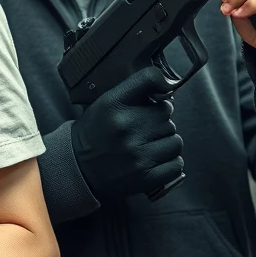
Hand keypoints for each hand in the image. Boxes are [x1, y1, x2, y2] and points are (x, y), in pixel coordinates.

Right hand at [71, 66, 182, 202]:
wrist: (79, 167)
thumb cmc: (96, 132)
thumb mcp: (105, 104)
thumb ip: (133, 91)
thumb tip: (167, 86)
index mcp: (113, 105)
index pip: (148, 79)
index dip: (161, 83)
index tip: (162, 91)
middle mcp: (125, 127)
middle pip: (166, 115)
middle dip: (159, 120)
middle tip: (145, 127)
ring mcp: (137, 154)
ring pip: (175, 141)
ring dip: (167, 142)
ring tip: (150, 144)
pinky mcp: (146, 177)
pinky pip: (176, 164)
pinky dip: (170, 163)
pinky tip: (155, 160)